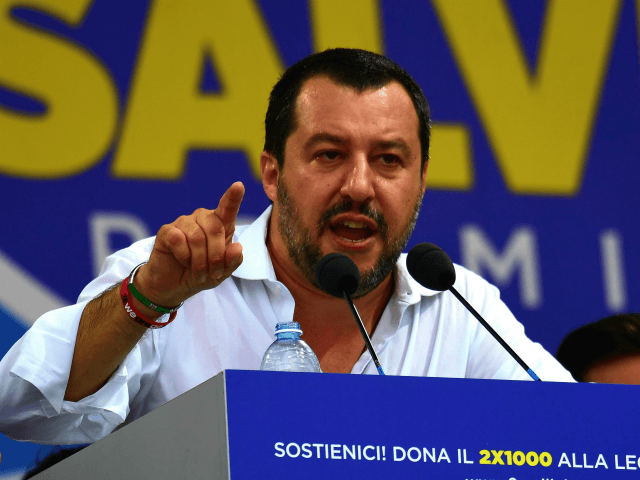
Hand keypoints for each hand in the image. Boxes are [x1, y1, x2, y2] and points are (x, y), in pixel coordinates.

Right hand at [135, 182, 244, 306]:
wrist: (173, 286)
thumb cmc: (201, 274)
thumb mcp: (222, 273)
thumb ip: (232, 261)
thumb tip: (237, 247)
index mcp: (219, 225)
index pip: (227, 209)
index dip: (233, 197)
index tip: (239, 186)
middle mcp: (201, 219)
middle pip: (215, 229)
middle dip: (216, 257)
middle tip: (213, 273)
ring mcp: (183, 223)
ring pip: (197, 237)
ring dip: (200, 261)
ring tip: (199, 273)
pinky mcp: (166, 231)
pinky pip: (178, 240)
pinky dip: (184, 256)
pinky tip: (183, 261)